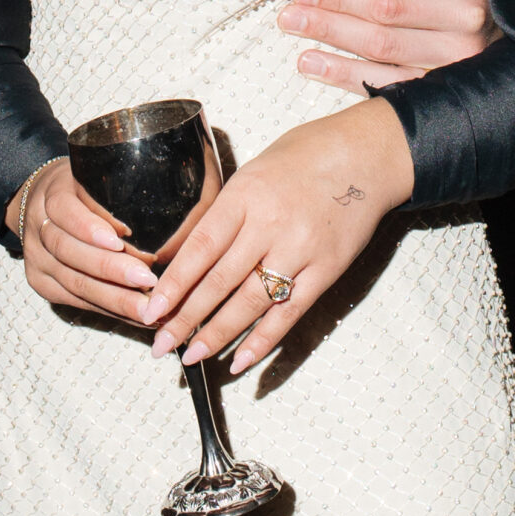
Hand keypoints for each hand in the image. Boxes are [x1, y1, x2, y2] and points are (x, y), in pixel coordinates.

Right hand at [4, 158, 157, 323]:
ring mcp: (37, 260)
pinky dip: (109, 310)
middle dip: (110, 270)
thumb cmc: (79, 191)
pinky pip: (76, 301)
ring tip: (147, 308)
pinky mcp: (43, 284)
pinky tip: (135, 316)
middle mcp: (38, 230)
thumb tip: (159, 216)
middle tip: (147, 280)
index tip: (119, 240)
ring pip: (74, 283)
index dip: (89, 228)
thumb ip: (112, 194)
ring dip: (114, 298)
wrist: (38, 205)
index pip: (65, 211)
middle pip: (69, 252)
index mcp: (50, 197)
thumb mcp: (91, 178)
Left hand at [139, 100, 413, 375]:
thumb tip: (189, 255)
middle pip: (219, 280)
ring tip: (191, 356)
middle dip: (185, 317)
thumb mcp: (253, 172)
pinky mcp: (326, 270)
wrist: (364, 155)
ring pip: (250, 302)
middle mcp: (270, 224)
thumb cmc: (303, 157)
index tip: (151, 308)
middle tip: (160, 344)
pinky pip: (289, 312)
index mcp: (245, 194)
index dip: (174, 284)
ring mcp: (300, 249)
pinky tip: (239, 360)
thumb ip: (225, 212)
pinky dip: (263, 340)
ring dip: (217, 334)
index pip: (200, 248)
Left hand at [278, 0, 492, 96]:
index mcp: (464, 7)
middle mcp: (460, 47)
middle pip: (378, 37)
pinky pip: (388, 90)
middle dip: (328, 24)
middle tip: (289, 16)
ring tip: (296, 44)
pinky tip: (318, 68)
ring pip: (380, 67)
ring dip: (332, 55)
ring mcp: (451, 77)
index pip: (388, 3)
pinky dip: (348, 79)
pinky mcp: (443, 98)